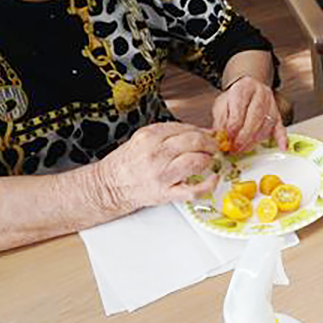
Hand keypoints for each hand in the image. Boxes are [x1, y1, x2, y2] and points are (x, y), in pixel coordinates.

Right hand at [94, 122, 217, 209]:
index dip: (201, 131)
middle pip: (193, 142)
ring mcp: (162, 175)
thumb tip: (203, 131)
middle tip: (213, 147)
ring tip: (209, 160)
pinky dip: (208, 185)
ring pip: (195, 162)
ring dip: (208, 159)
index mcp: (149, 137)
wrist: (109, 186)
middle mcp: (156, 154)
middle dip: (209, 143)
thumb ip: (171, 134)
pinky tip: (213, 179)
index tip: (207, 135)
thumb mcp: (144, 140)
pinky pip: (193, 191)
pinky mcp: (166, 193)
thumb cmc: (128, 163)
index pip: (185, 128)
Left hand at [213, 76, 287, 152]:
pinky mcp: (278, 113)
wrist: (250, 89)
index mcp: (244, 88)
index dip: (233, 127)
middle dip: (244, 136)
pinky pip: (281, 127)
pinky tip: (282, 147)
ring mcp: (271, 103)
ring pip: (266, 125)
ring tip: (243, 148)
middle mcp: (261, 93)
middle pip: (255, 118)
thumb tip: (220, 137)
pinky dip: (282, 139)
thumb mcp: (221, 104)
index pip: (240, 110)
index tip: (227, 138)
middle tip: (235, 147)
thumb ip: (220, 120)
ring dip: (254, 140)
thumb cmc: (235, 98)